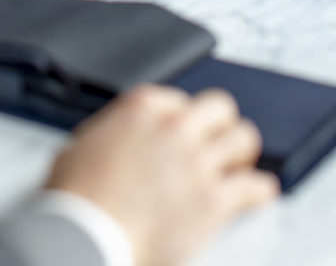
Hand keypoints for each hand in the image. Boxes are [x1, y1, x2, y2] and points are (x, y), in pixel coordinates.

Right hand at [46, 85, 277, 265]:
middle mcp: (175, 126)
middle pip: (220, 107)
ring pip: (244, 138)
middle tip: (219, 143)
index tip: (185, 133)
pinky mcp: (213, 200)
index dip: (184, 119)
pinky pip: (256, 185)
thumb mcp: (81, 146)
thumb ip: (109, 136)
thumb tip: (114, 145)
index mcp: (142, 108)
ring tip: (238, 166)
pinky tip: (257, 195)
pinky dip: (259, 190)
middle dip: (220, 126)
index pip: (180, 99)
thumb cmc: (75, 199)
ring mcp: (197, 161)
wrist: (85, 236)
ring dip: (242, 153)